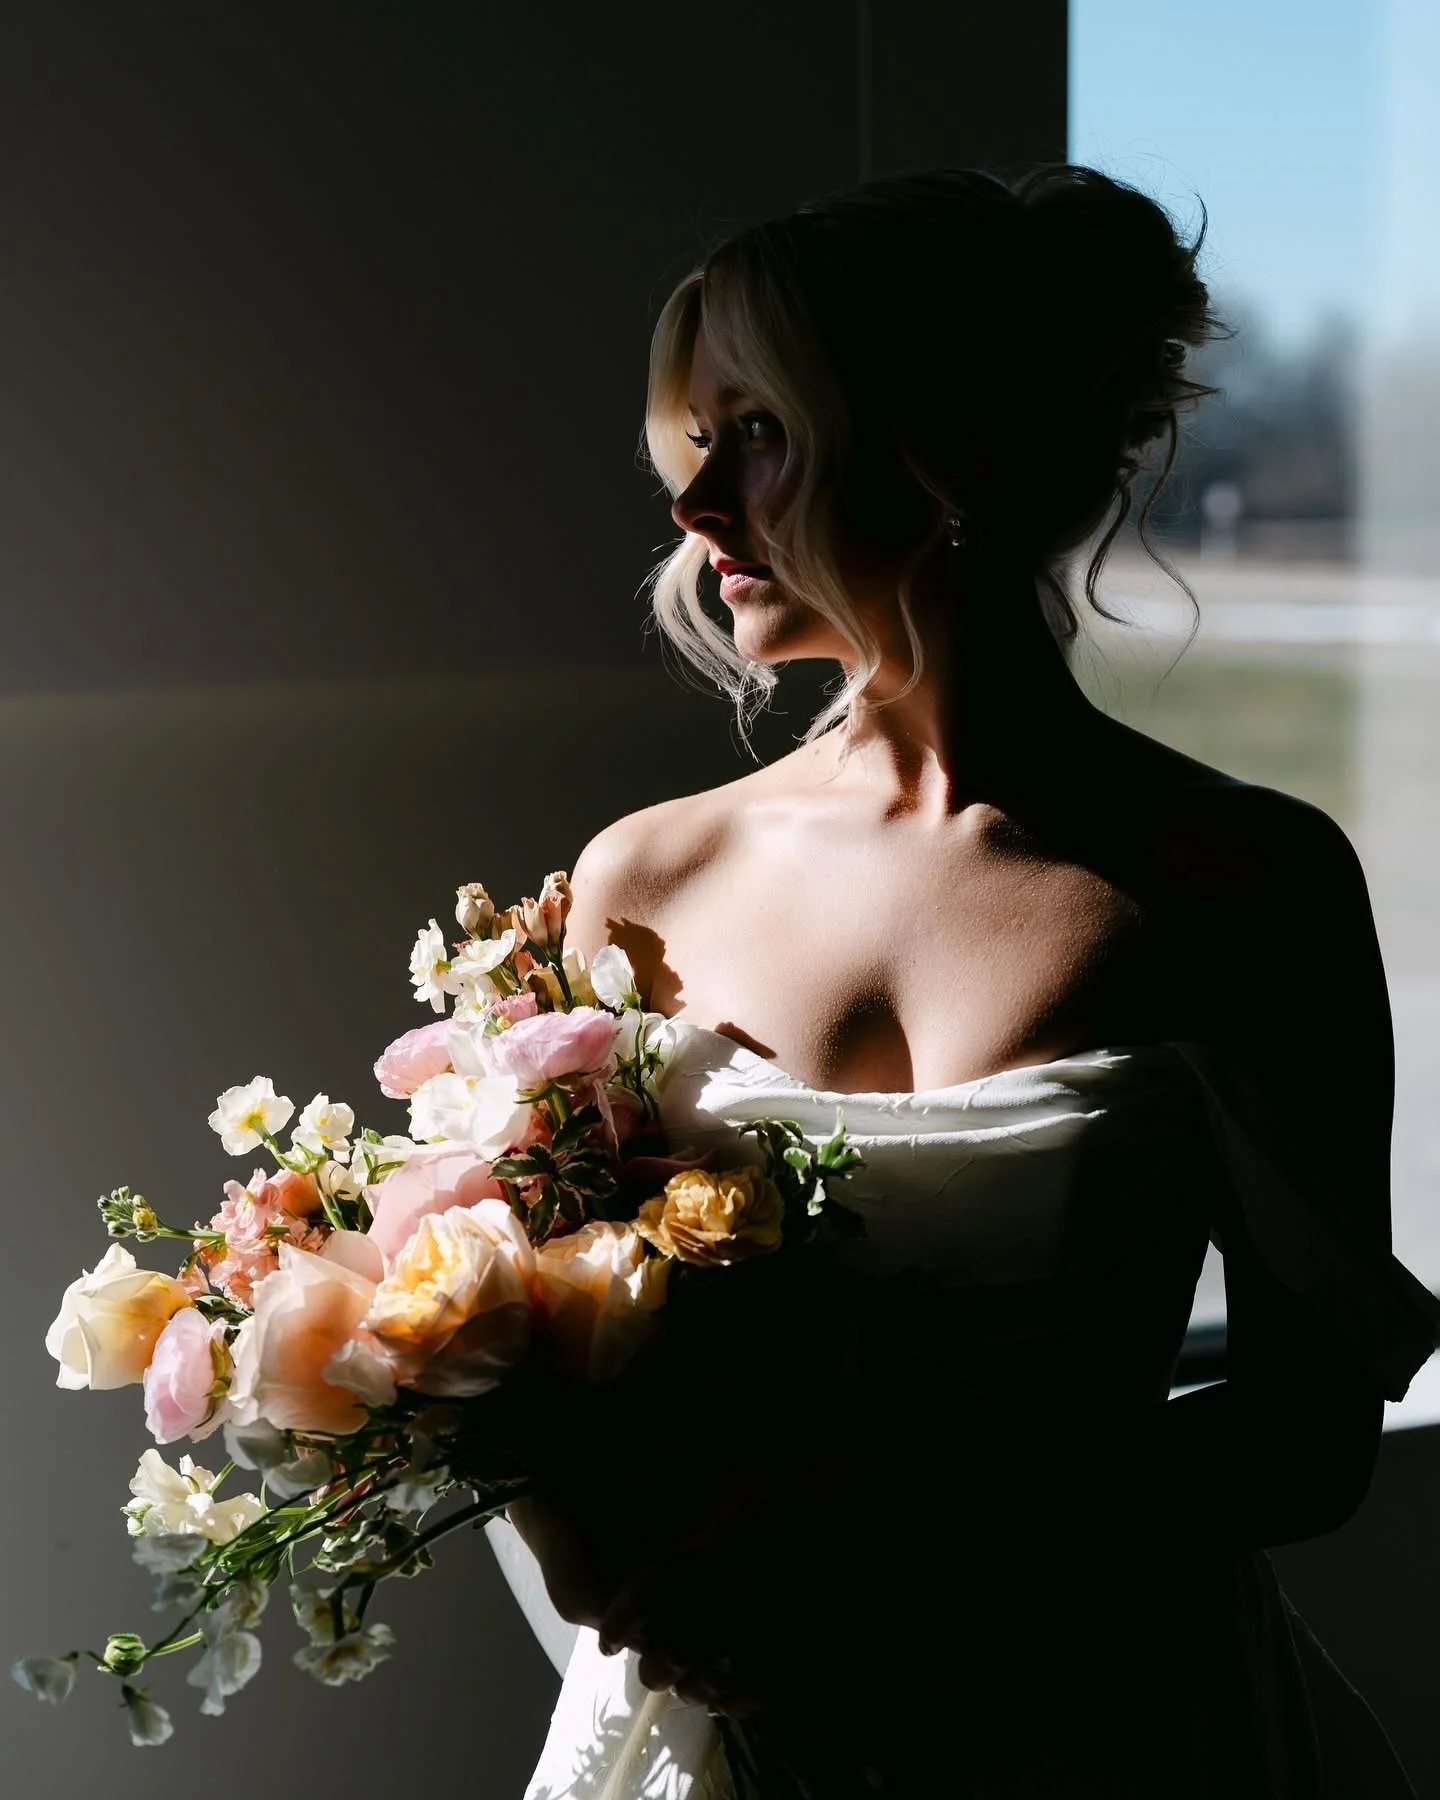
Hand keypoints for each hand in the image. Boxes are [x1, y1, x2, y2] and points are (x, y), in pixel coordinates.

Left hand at [595, 1461, 855, 1714]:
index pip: (650, 1593)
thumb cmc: (785, 1496)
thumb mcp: (730, 1476)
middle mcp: (731, 1590)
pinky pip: (757, 1691)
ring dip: (691, 1687)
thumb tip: (622, 1475)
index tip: (608, 1641)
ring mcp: (765, 1624)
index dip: (621, 1621)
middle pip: (675, 1646)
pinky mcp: (796, 1648)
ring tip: (684, 1689)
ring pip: (712, 1675)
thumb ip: (674, 1472)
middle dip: (655, 1666)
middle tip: (648, 1673)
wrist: (857, 1516)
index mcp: (710, 1549)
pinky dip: (735, 1701)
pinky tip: (727, 1698)